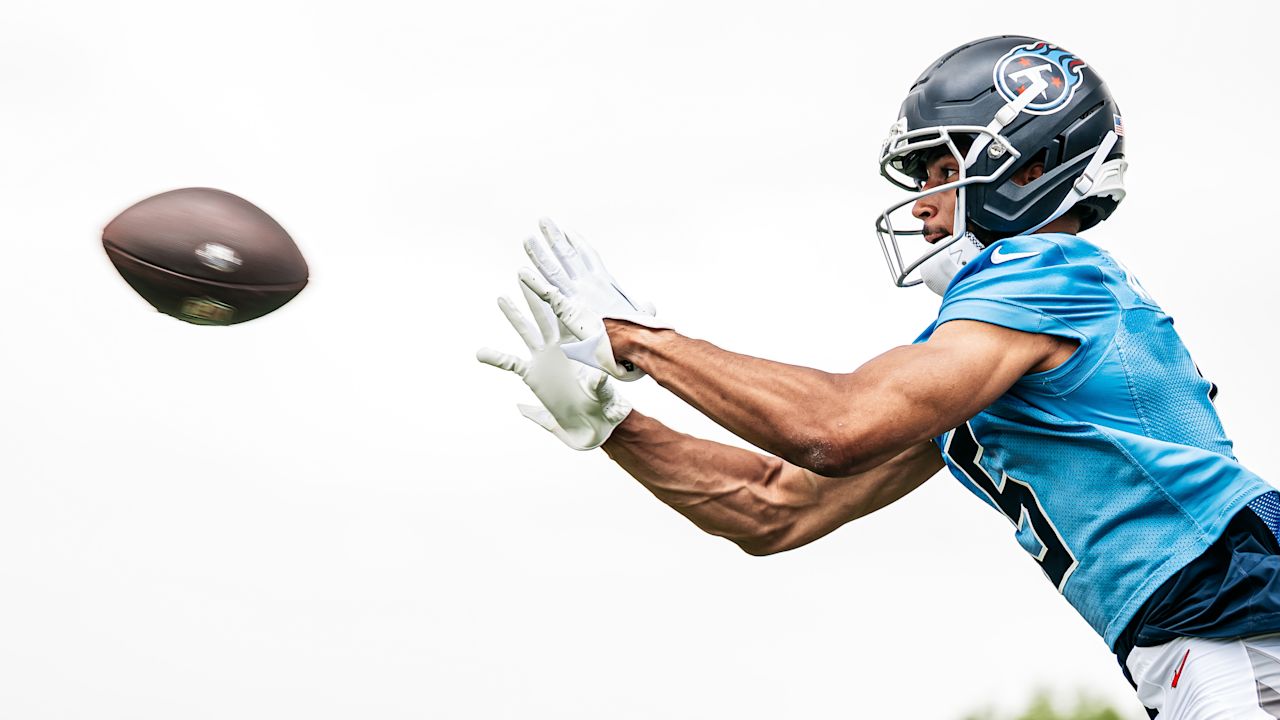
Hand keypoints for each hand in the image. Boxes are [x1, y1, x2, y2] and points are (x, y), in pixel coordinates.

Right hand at [477, 282, 632, 449]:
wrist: (593, 423)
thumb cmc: (604, 406)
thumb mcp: (603, 395)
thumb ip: (599, 385)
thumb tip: (601, 376)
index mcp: (578, 346)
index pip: (565, 317)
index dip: (555, 299)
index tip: (546, 281)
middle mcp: (559, 347)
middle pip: (543, 315)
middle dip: (532, 295)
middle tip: (522, 273)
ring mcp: (544, 359)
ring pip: (525, 332)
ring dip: (513, 316)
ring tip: (502, 298)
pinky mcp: (533, 375)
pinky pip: (510, 363)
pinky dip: (495, 358)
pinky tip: (480, 353)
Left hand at [518, 217, 665, 380]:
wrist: (635, 342)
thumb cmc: (641, 333)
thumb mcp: (642, 316)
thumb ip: (642, 309)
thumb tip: (648, 306)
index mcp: (606, 283)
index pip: (589, 257)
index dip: (577, 243)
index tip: (567, 230)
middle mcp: (591, 284)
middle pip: (568, 256)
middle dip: (554, 238)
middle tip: (543, 221)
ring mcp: (578, 295)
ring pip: (553, 270)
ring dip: (539, 254)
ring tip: (527, 239)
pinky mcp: (568, 309)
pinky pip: (546, 293)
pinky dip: (534, 283)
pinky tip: (521, 272)